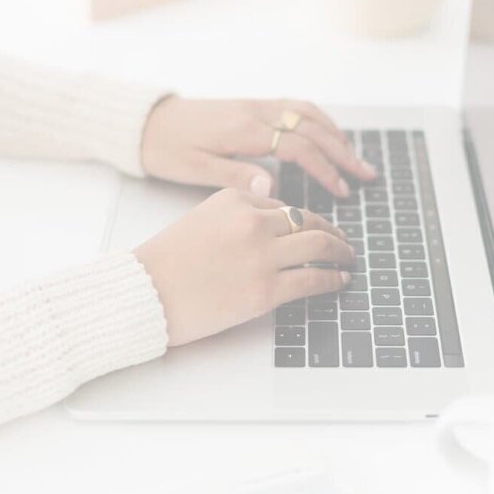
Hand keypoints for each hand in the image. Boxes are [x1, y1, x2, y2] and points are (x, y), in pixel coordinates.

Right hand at [134, 188, 355, 345]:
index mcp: (234, 200)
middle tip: (343, 242)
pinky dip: (333, 279)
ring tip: (348, 259)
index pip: (282, 207)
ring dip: (340, 252)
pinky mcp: (266, 290)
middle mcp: (253, 222)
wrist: (145, 294)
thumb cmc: (165, 262)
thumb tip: (273, 225)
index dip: (304, 221)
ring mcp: (262, 256)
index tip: (315, 229)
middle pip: (308, 221)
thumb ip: (237, 217)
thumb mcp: (201, 220)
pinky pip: (313, 279)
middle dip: (332, 232)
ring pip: (319, 246)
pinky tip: (340, 280)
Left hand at [140, 98, 375, 197]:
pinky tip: (327, 136)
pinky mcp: (251, 105)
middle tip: (366, 176)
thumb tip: (273, 187)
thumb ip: (235, 176)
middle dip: (343, 152)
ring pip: (307, 112)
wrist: (144, 121)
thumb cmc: (166, 149)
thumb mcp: (194, 170)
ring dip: (336, 133)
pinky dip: (318, 120)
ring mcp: (254, 105)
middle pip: (311, 127)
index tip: (342, 191)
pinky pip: (294, 106)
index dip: (325, 169)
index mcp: (243, 130)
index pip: (298, 147)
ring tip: (355, 159)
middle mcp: (254, 112)